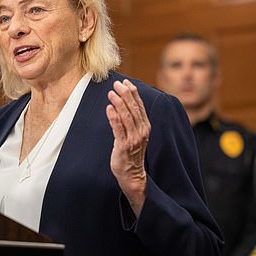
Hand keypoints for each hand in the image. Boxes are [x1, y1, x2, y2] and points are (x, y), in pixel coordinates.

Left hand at [106, 79, 149, 215]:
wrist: (132, 174)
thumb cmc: (131, 153)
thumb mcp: (136, 134)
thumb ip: (132, 120)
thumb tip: (125, 102)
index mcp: (145, 127)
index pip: (140, 105)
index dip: (133, 92)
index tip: (126, 81)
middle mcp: (141, 131)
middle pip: (134, 108)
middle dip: (125, 94)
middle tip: (117, 84)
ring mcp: (133, 139)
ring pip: (127, 116)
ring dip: (119, 103)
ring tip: (111, 93)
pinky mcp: (123, 146)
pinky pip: (118, 129)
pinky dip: (114, 117)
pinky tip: (109, 108)